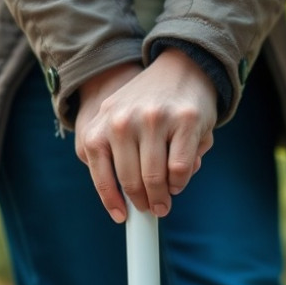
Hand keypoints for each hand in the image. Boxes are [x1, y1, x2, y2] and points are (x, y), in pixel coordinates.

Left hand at [74, 48, 217, 222]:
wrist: (181, 67)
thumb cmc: (147, 103)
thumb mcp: (117, 118)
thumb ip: (113, 153)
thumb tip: (123, 200)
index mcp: (103, 123)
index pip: (101, 173)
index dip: (112, 201)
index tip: (123, 217)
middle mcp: (124, 121)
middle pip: (131, 181)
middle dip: (143, 203)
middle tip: (153, 209)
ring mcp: (155, 120)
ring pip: (155, 178)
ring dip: (162, 197)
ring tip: (166, 199)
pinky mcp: (184, 122)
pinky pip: (179, 169)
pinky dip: (180, 182)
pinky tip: (179, 182)